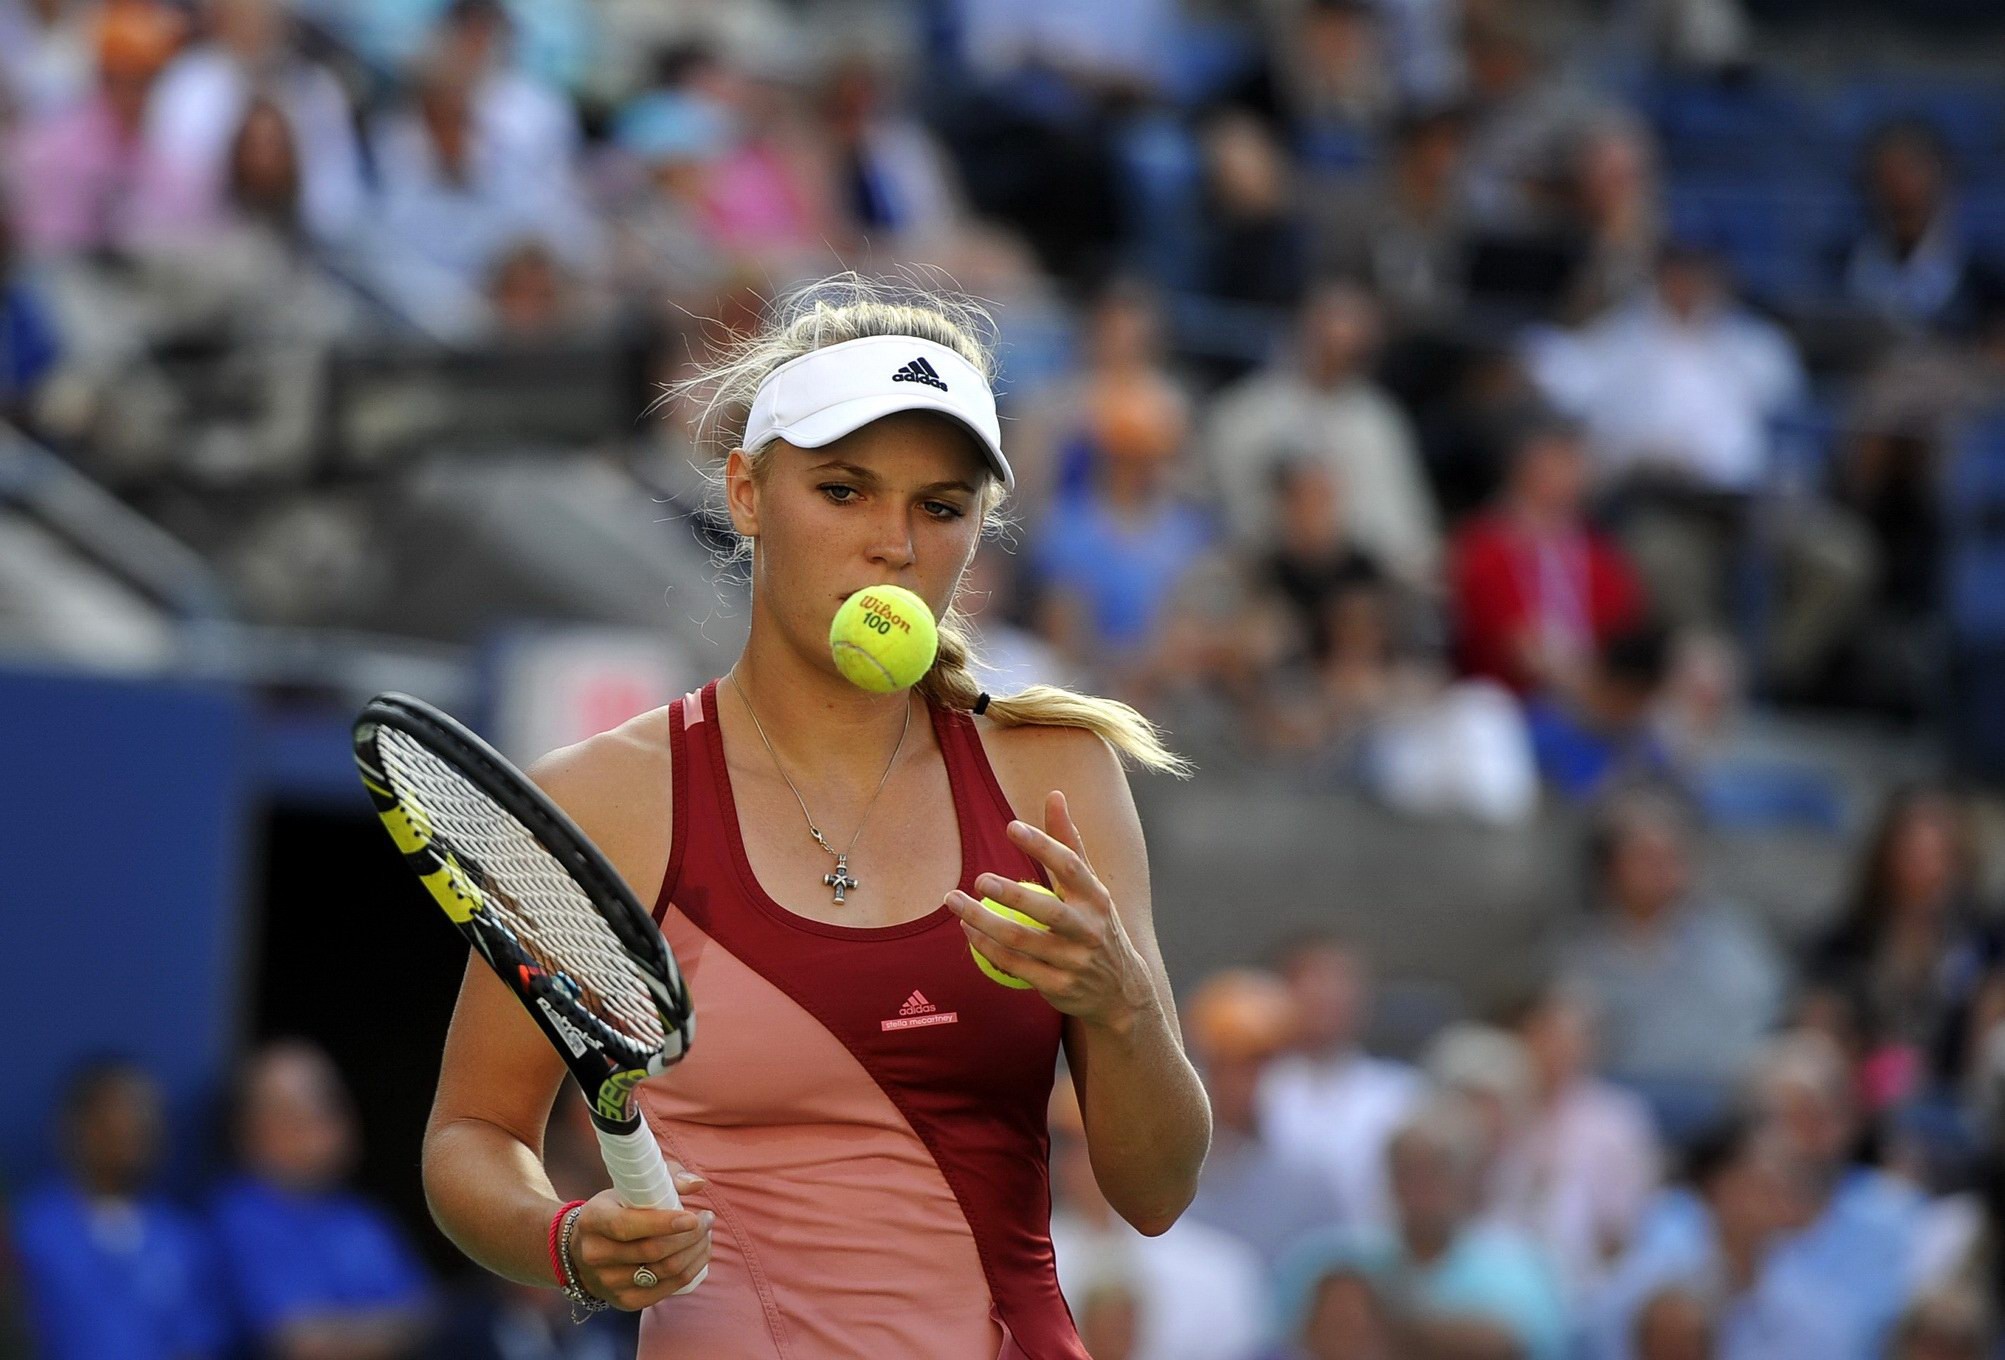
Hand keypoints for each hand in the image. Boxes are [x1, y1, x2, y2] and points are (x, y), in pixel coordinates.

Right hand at [568, 1171, 712, 1309]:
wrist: (584, 1250)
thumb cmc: (616, 1210)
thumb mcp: (629, 1188)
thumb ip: (665, 1178)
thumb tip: (698, 1184)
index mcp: (593, 1220)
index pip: (627, 1226)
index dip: (663, 1223)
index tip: (693, 1217)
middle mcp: (596, 1254)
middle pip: (653, 1251)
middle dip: (690, 1236)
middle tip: (707, 1220)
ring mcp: (609, 1282)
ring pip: (665, 1272)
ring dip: (695, 1252)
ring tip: (706, 1235)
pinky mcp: (625, 1301)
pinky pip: (667, 1290)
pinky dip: (691, 1271)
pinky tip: (698, 1254)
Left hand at [947, 790, 1155, 1034]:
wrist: (1120, 991)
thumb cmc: (1095, 924)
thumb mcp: (1089, 886)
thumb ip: (1068, 842)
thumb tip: (1054, 794)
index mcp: (1096, 897)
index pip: (1070, 866)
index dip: (1042, 845)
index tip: (1012, 827)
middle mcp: (1089, 929)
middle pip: (1047, 910)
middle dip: (1011, 893)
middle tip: (979, 878)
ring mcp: (1074, 961)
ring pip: (1022, 940)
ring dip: (984, 921)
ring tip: (956, 903)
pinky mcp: (1058, 987)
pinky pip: (1015, 966)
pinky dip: (987, 948)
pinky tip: (968, 930)